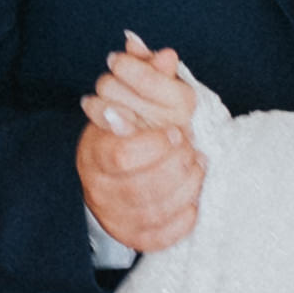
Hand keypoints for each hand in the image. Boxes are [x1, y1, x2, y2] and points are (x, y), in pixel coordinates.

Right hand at [77, 36, 208, 253]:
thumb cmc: (122, 134)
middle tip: (192, 150)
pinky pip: (161, 237)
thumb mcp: (129, 102)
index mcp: (95, 155)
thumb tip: (168, 55)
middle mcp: (101, 189)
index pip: (123, 155)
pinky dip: (183, 219)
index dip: (156, 145)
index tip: (178, 131)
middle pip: (142, 186)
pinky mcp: (134, 237)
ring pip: (156, 211)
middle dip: (176, 166)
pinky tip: (193, 201)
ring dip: (186, 188)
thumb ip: (147, 78)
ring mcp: (116, 216)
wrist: (106, 177)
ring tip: (198, 167)